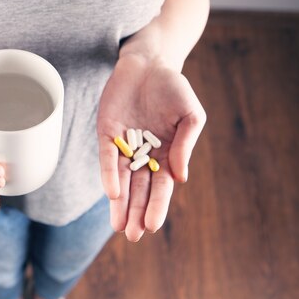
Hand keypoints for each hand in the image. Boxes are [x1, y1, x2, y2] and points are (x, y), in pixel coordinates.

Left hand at [97, 53, 205, 241]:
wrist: (149, 63)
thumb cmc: (173, 88)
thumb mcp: (191, 115)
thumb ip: (186, 144)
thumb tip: (180, 178)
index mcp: (166, 154)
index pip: (161, 186)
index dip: (157, 206)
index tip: (153, 226)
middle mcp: (143, 154)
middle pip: (139, 189)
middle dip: (136, 212)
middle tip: (133, 236)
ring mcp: (124, 145)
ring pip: (121, 180)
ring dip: (120, 203)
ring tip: (120, 226)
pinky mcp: (107, 133)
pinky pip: (108, 158)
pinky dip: (109, 175)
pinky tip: (112, 193)